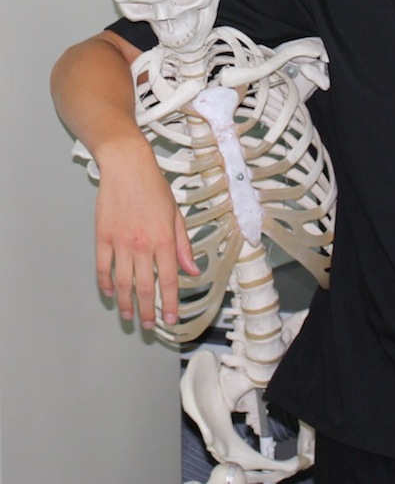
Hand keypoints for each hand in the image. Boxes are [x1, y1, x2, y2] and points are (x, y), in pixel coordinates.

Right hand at [94, 137, 198, 329]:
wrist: (127, 167)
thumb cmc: (155, 187)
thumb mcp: (176, 214)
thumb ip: (183, 245)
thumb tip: (193, 270)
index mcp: (164, 240)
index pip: (170, 280)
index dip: (171, 302)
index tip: (171, 319)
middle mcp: (142, 245)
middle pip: (144, 287)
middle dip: (147, 311)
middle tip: (149, 326)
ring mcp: (120, 243)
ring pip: (122, 282)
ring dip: (125, 303)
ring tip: (128, 316)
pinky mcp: (102, 237)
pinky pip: (102, 267)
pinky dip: (105, 283)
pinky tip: (109, 292)